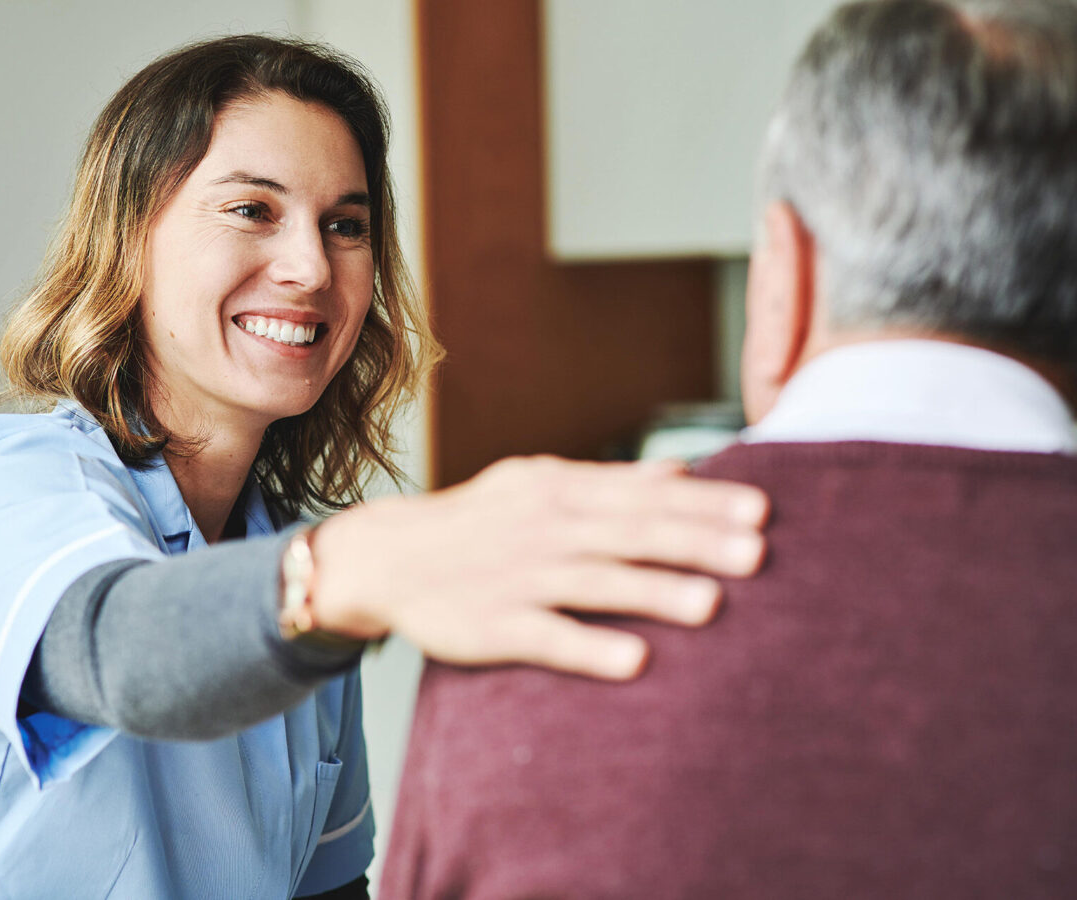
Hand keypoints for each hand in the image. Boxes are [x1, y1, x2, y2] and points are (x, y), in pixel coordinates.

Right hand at [310, 455, 767, 679]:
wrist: (390, 555)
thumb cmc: (481, 520)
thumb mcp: (539, 483)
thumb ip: (612, 480)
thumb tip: (684, 470)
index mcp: (558, 488)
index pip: (641, 493)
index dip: (703, 503)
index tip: (760, 511)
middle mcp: (542, 527)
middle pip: (628, 533)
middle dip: (694, 541)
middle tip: (757, 554)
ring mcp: (517, 576)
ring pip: (594, 582)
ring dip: (653, 591)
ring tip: (712, 604)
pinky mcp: (492, 625)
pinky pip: (546, 635)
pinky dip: (589, 646)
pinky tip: (635, 660)